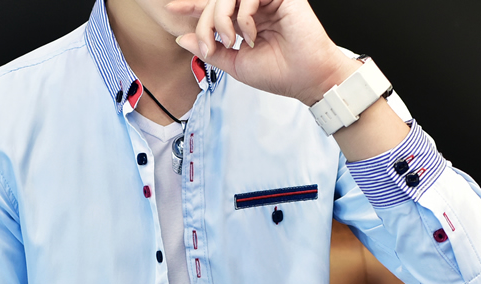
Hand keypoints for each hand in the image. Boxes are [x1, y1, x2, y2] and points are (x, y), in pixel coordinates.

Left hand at [166, 0, 357, 105]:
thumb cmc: (279, 74)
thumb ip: (210, 51)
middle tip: (211, 46)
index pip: (215, 8)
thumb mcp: (236, 65)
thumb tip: (181, 39)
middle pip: (217, 1)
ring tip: (230, 41)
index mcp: (246, 22)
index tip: (173, 9)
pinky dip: (243, 16)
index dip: (193, 7)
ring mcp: (268, 0)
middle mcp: (256, 8)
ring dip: (221, 18)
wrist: (307, 79)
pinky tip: (250, 35)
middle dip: (206, 23)